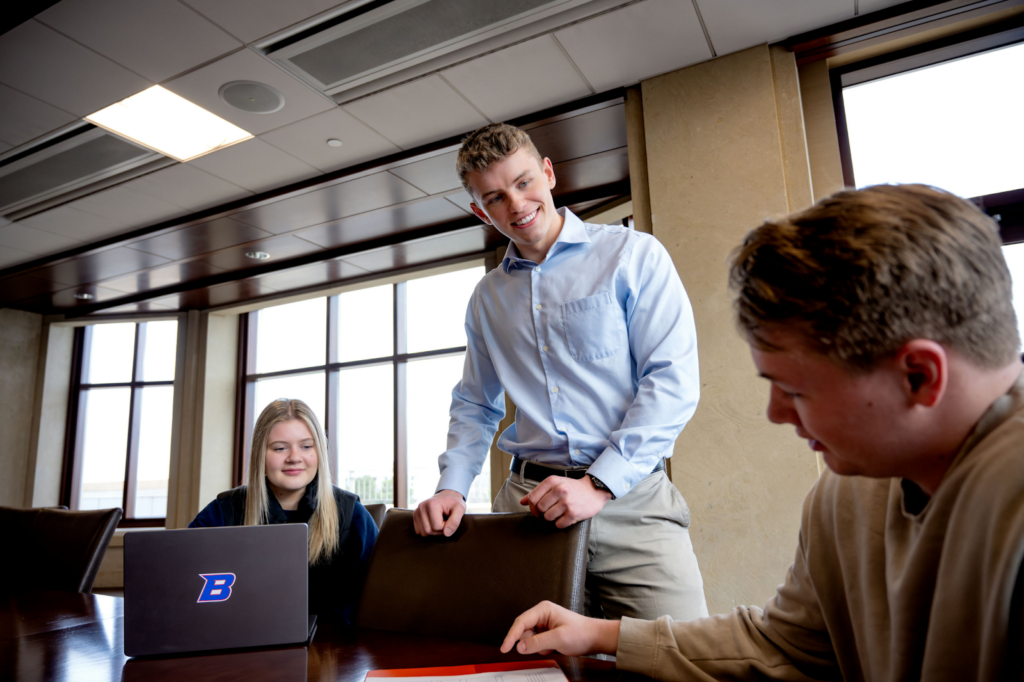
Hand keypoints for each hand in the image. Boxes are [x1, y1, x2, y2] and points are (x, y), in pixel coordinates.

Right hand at [413, 489, 465, 536]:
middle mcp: (422, 507)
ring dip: (434, 531)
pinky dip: (428, 529)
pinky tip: (433, 522)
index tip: (450, 519)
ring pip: (423, 532)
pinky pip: (419, 531)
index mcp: (432, 504)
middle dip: (439, 531)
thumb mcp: (460, 509)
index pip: (437, 527)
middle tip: (446, 522)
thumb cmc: (454, 502)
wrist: (448, 496)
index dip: (446, 527)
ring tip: (440, 522)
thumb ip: (455, 521)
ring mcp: (417, 511)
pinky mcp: (416, 515)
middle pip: (428, 530)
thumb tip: (446, 533)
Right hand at [500, 601, 618, 656]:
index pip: (521, 622)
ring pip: (529, 638)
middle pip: (523, 631)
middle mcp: (541, 614)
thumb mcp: (559, 638)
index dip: (511, 635)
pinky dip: (542, 648)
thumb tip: (520, 646)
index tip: (505, 648)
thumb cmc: (581, 633)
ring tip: (553, 645)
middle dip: (531, 642)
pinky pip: (536, 642)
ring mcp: (543, 623)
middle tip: (546, 646)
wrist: (595, 638)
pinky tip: (554, 646)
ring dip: (538, 646)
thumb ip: (538, 642)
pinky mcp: (546, 632)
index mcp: (543, 609)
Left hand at [520, 476, 611, 528]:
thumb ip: (538, 492)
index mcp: (552, 481)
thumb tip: (522, 502)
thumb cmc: (572, 488)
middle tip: (553, 508)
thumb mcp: (555, 484)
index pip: (533, 498)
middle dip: (544, 511)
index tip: (536, 510)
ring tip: (561, 512)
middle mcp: (559, 490)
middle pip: (540, 509)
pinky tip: (567, 516)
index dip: (532, 507)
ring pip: (548, 517)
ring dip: (553, 517)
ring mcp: (566, 502)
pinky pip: (558, 524)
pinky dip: (561, 523)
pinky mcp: (573, 513)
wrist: (594, 490)